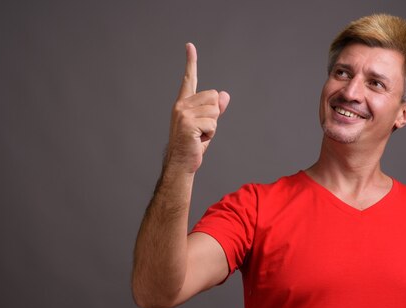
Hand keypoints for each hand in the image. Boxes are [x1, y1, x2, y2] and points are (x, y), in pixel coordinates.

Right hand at [166, 43, 229, 173]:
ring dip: (213, 126)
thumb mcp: (207, 124)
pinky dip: (210, 134)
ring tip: (199, 135)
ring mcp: (183, 113)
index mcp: (184, 103)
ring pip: (215, 111)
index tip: (190, 46)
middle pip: (214, 97)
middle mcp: (181, 105)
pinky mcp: (188, 123)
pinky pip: (213, 123)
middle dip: (215, 115)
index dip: (191, 62)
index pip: (189, 79)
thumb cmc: (193, 145)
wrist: (181, 163)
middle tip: (202, 129)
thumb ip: (215, 109)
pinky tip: (198, 139)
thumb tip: (225, 95)